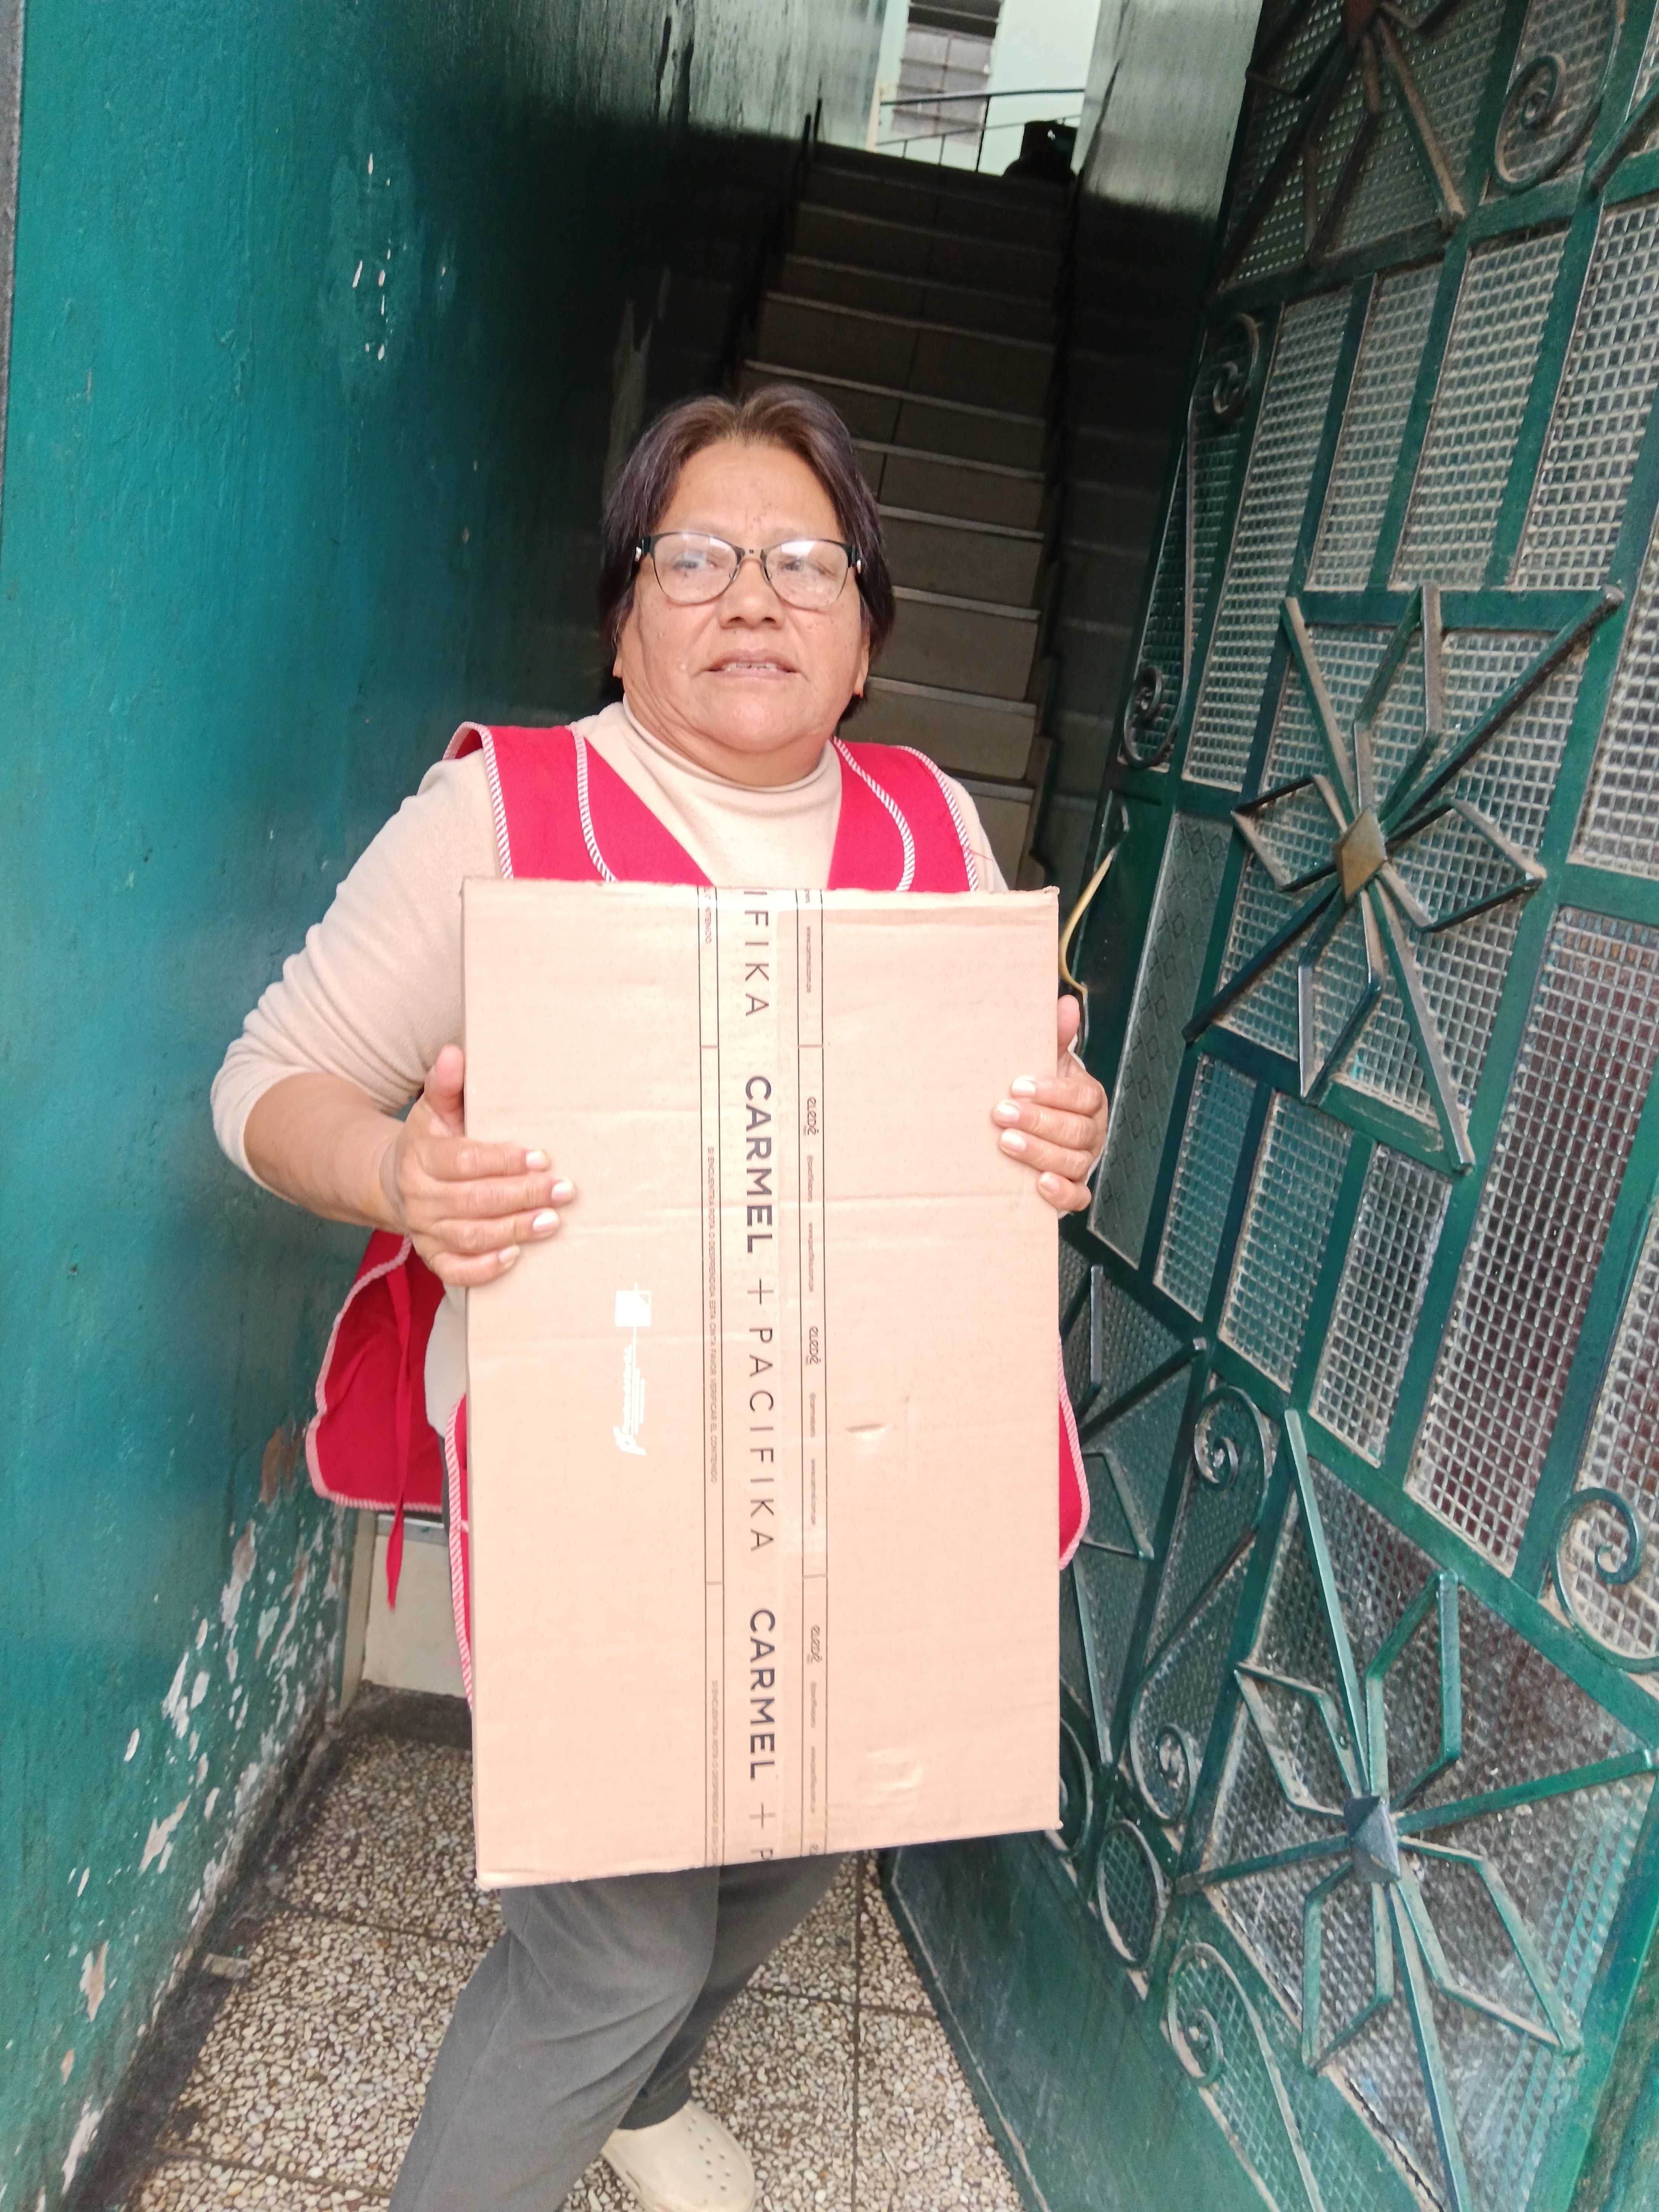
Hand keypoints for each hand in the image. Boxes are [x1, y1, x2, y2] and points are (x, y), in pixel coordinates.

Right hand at [380, 1045, 573, 1285]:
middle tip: (562, 1190)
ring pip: (470, 1236)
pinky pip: (455, 1270)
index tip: (541, 1157)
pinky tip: (515, 1256)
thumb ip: (446, 1083)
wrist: (393, 1180)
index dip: (504, 1161)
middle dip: (522, 1196)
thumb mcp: (434, 1108)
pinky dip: (484, 1268)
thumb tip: (455, 1053)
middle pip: (474, 1200)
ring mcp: (425, 1230)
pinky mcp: (431, 1255)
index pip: (465, 1161)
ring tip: (552, 1222)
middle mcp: (420, 1196)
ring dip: (514, 1230)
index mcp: (422, 1156)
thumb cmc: (430, 1139)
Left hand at [991, 995, 1107, 1213]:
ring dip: (1041, 1153)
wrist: (1031, 1131)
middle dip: (1040, 1122)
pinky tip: (1041, 1184)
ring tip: (1008, 1143)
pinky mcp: (1072, 1190)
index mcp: (1088, 1099)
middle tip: (1002, 1114)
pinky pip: (1078, 1197)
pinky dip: (1062, 1193)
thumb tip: (1066, 1004)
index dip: (1054, 1092)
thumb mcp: (1045, 1063)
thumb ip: (1055, 1037)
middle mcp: (1091, 1131)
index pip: (1083, 1096)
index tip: (1019, 1086)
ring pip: (1074, 1162)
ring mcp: (1084, 1162)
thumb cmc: (1040, 1095)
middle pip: (1077, 1130)